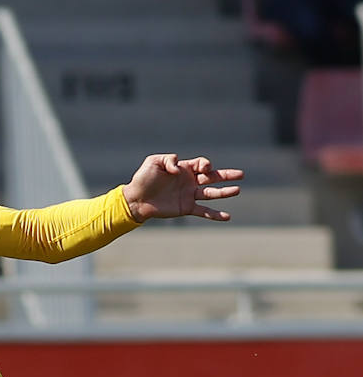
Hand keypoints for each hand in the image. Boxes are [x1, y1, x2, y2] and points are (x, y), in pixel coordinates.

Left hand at [123, 153, 242, 222]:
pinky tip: (227, 217)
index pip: (201, 164)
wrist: (135, 199)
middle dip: (226, 175)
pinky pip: (203, 211)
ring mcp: (189, 195)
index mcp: (184, 168)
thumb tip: (178, 167)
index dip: (205, 164)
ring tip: (237, 190)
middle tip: (241, 174)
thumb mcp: (154, 162)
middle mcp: (189, 181)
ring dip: (225, 192)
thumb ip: (168, 160)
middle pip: (212, 177)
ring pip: (211, 193)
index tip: (204, 168)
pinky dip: (215, 215)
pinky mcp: (185, 208)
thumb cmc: (143, 179)